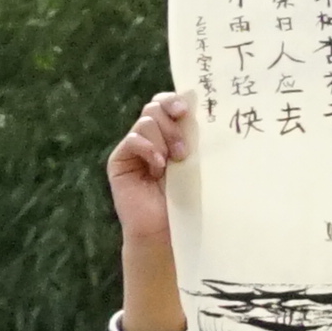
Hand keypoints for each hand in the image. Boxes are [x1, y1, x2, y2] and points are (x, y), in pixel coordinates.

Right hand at [107, 93, 193, 330]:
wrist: (169, 231)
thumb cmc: (191, 199)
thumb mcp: (200, 162)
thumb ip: (198, 137)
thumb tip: (210, 109)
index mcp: (173, 134)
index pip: (170, 104)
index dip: (176, 99)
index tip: (189, 109)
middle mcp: (153, 138)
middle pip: (156, 106)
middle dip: (172, 115)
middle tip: (185, 127)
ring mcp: (135, 149)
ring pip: (146, 121)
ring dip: (165, 136)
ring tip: (177, 159)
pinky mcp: (120, 162)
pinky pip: (132, 141)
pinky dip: (147, 148)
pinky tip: (159, 165)